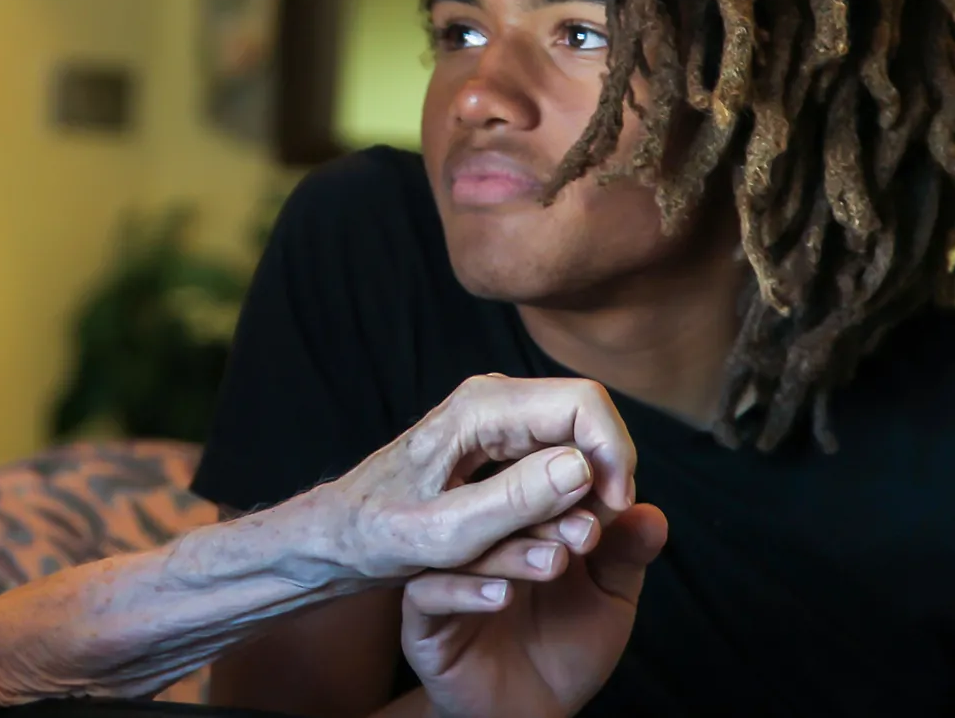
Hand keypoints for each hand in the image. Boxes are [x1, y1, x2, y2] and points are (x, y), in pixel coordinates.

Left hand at [291, 375, 637, 584]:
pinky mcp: (502, 449)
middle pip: (587, 426)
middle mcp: (496, 402)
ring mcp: (500, 424)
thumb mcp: (446, 532)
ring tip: (545, 552)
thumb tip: (581, 465)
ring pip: (574, 452)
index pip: (585, 402)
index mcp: (481, 407)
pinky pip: (555, 470)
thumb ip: (514, 500)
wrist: (340, 535)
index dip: (614, 453)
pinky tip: (533, 546)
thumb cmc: (379, 533)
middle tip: (581, 542)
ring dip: (578, 505)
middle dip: (599, 485)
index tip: (612, 511)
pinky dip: (559, 509)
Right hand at [401, 502, 667, 717]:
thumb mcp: (608, 601)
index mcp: (515, 527)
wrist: (530, 715)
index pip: (530, 489)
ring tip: (553, 563)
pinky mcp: (421, 621)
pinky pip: (428, 595)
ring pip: (462, 550)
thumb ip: (624, 558)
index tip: (607, 496)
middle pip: (495, 512)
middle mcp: (476, 545)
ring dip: (509, 552)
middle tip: (584, 530)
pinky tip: (502, 595)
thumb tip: (650, 512)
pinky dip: (463, 591)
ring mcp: (444, 580)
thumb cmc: (566, 650)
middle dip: (542, 515)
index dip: (567, 488)